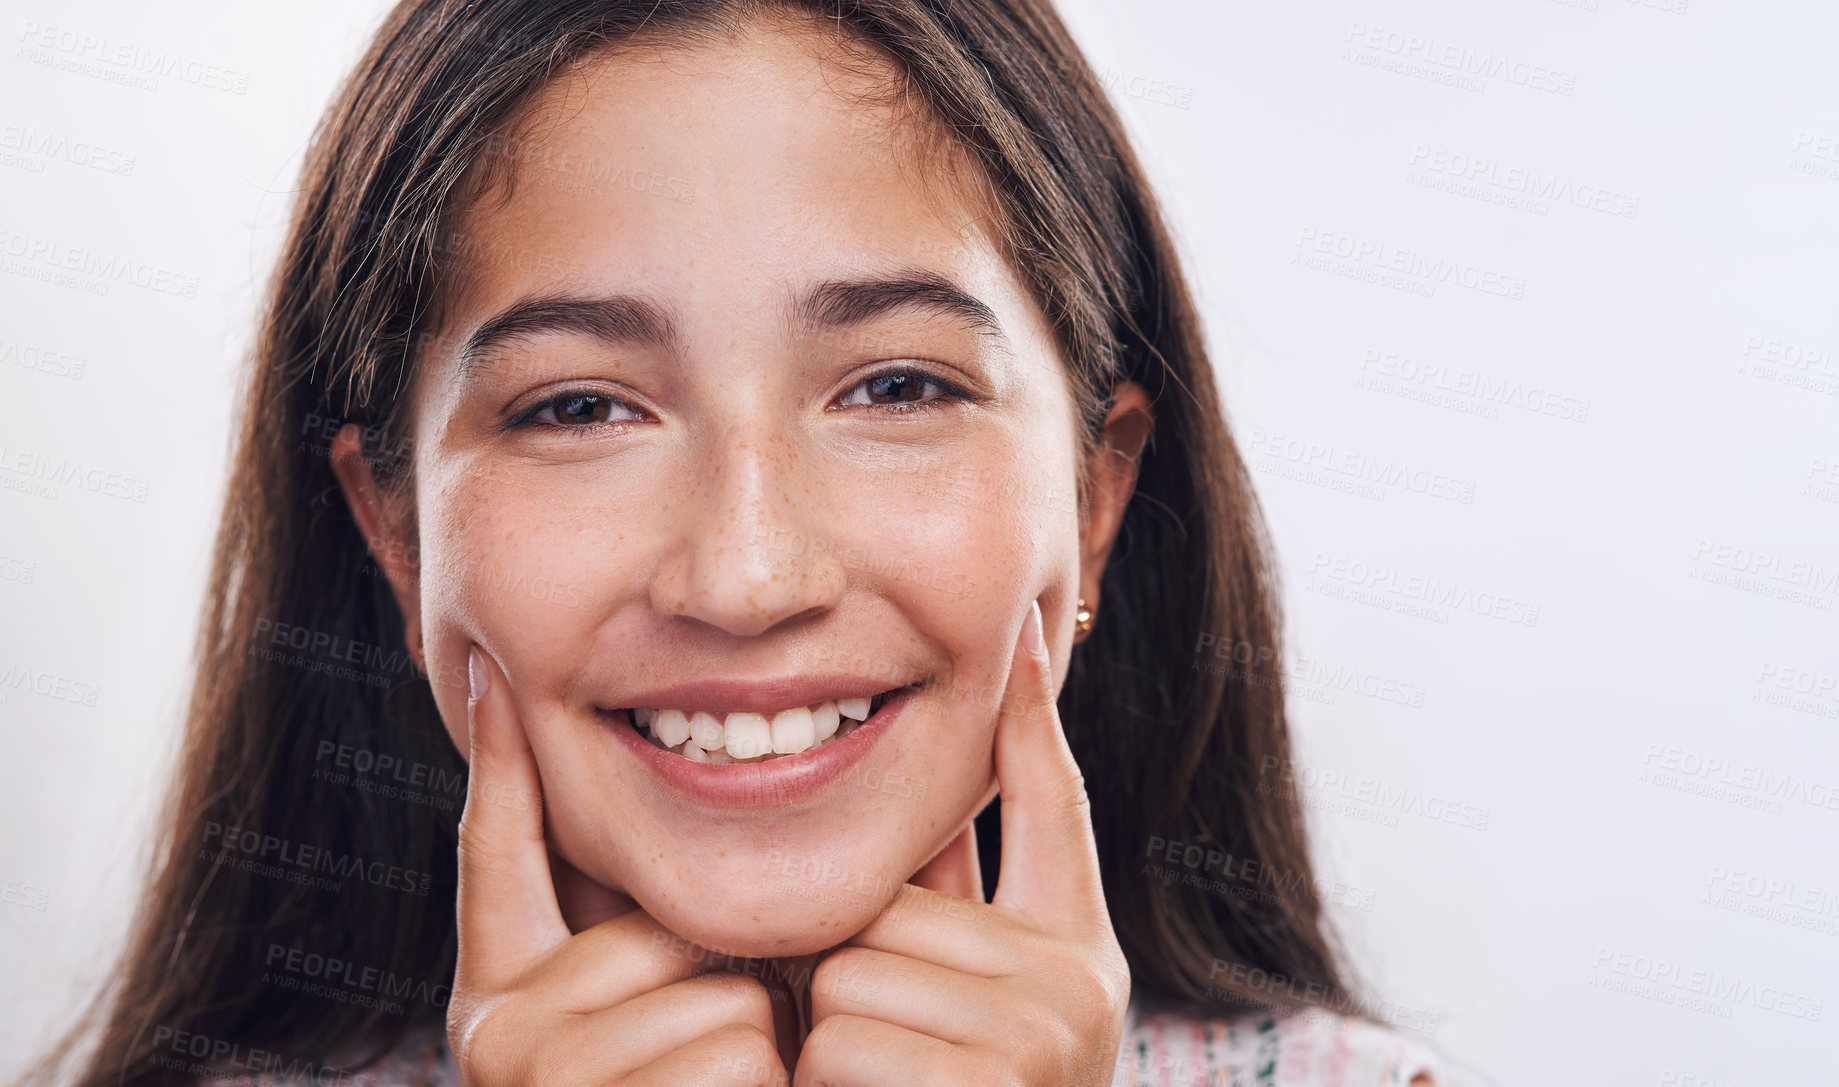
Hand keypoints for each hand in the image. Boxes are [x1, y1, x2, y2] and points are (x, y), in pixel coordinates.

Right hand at [447, 646, 789, 1085]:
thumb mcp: (679, 1022)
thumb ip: (676, 938)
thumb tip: (720, 793)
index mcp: (501, 1000)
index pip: (496, 852)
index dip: (499, 758)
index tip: (490, 669)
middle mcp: (496, 1028)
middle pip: (667, 915)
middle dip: (732, 978)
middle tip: (731, 1059)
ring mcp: (531, 1065)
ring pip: (718, 986)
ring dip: (761, 1043)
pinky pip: (737, 1042)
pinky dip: (769, 1083)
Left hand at [796, 600, 1130, 1085]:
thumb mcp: (984, 1018)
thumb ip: (954, 919)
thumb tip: (936, 796)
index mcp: (1076, 952)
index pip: (1058, 807)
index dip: (1031, 720)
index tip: (1022, 633)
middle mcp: (1079, 981)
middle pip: (890, 908)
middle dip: (855, 979)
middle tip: (888, 1060)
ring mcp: (1050, 1032)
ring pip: (855, 975)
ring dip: (832, 1045)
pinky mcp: (1007, 1072)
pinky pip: (843, 1040)